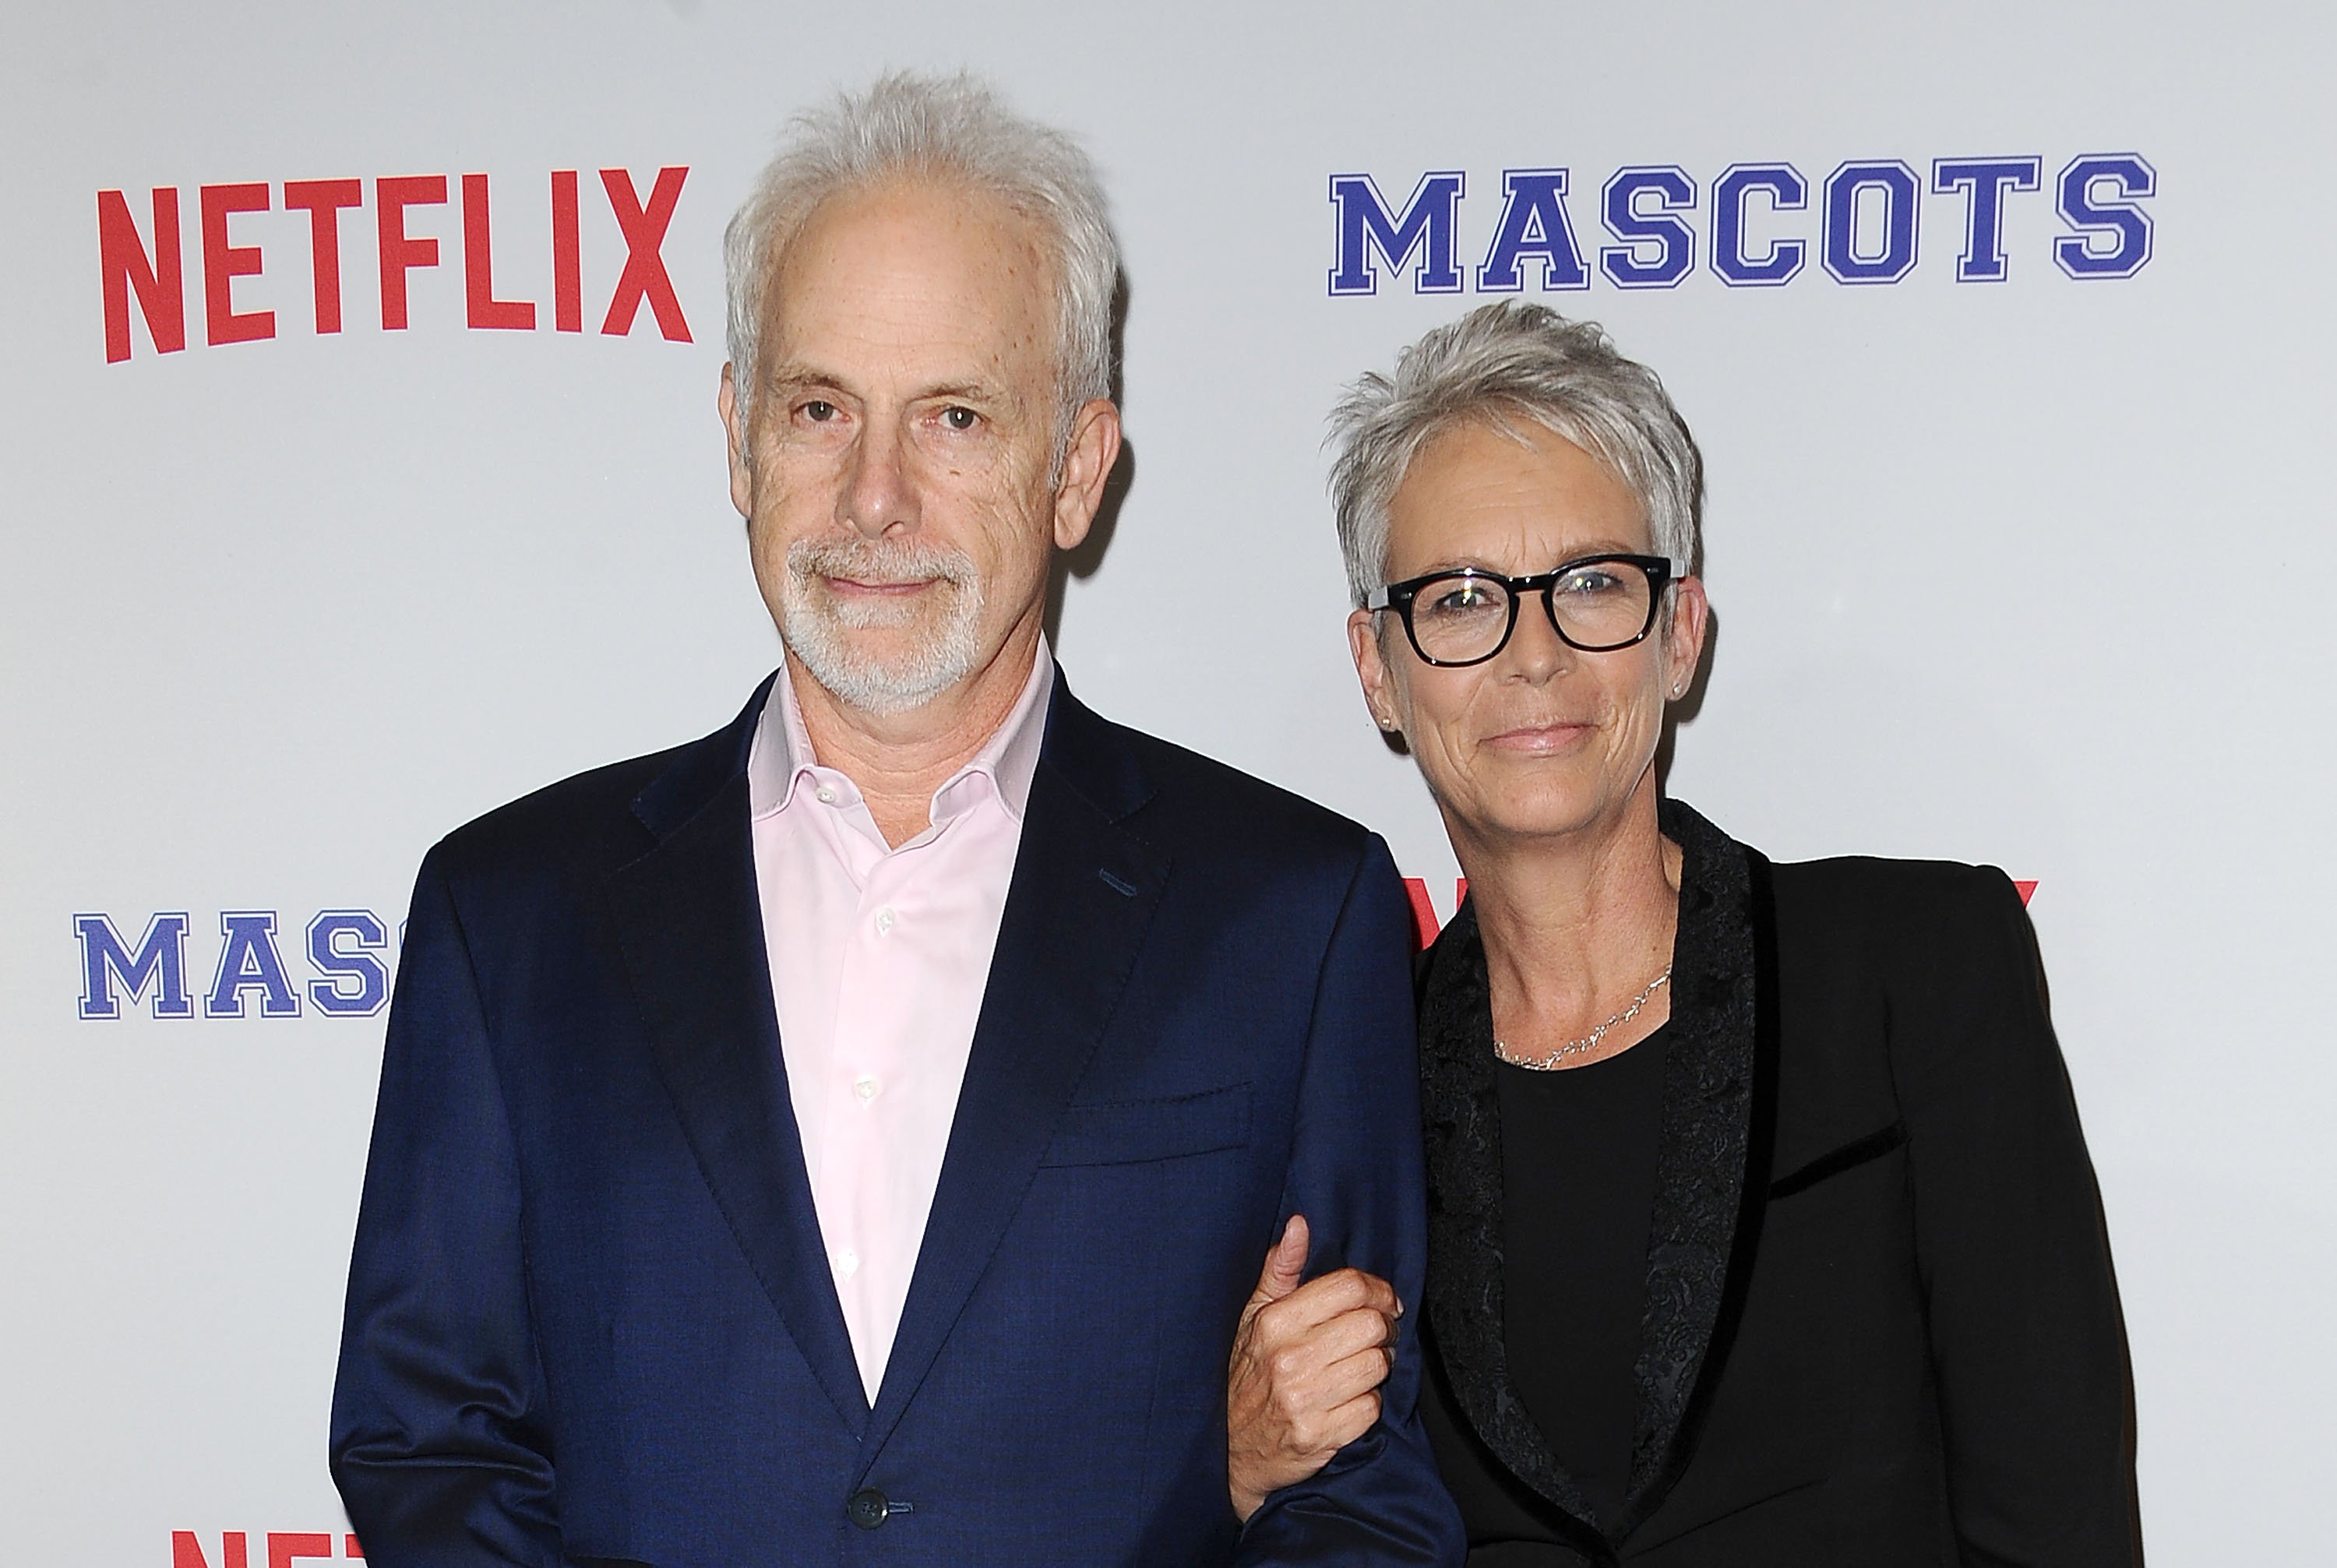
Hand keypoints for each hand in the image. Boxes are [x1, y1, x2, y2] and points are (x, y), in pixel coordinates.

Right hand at [1226, 1214, 1401, 1521]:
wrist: (1229, 1449)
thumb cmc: (1246, 1374)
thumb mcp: (1252, 1317)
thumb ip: (1279, 1270)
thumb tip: (1299, 1225)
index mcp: (1275, 1322)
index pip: (1348, 1287)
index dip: (1378, 1290)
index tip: (1383, 1300)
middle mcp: (1289, 1359)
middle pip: (1371, 1325)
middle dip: (1383, 1328)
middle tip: (1376, 1335)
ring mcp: (1303, 1400)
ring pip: (1377, 1366)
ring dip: (1378, 1366)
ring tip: (1361, 1366)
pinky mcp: (1319, 1436)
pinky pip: (1372, 1408)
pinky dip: (1368, 1404)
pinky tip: (1349, 1399)